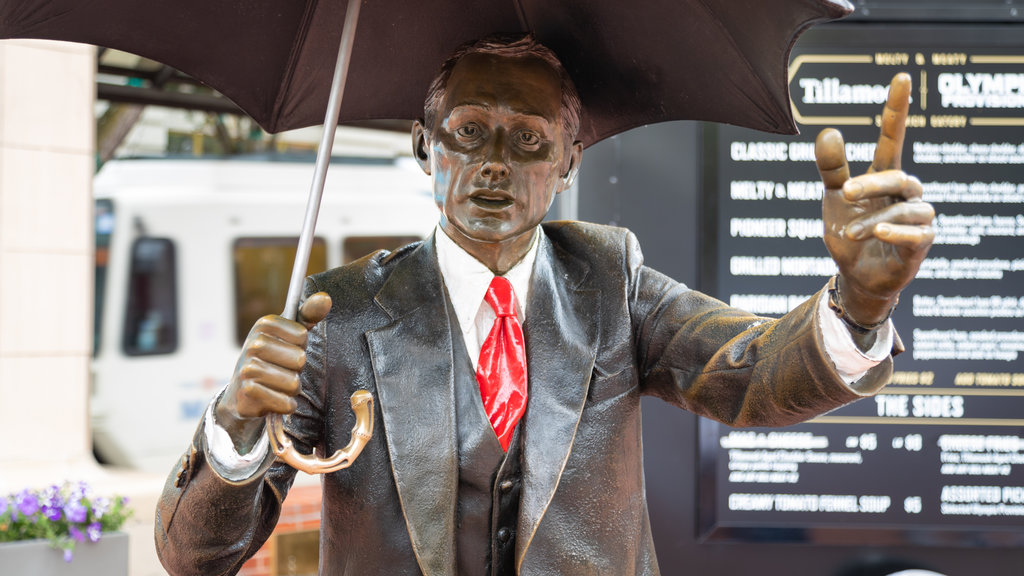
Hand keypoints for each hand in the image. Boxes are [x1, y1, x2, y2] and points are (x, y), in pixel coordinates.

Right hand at [214, 292, 331, 453]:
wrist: (243, 392)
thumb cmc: (274, 358)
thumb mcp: (291, 334)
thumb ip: (309, 315)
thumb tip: (326, 297)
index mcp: (264, 324)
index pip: (302, 336)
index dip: (300, 347)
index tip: (287, 348)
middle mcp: (252, 344)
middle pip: (299, 359)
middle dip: (296, 370)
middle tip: (281, 369)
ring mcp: (246, 369)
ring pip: (292, 382)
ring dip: (291, 389)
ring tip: (277, 385)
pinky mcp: (247, 393)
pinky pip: (284, 402)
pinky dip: (286, 404)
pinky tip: (275, 399)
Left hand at [816, 73, 934, 328]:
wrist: (855, 275)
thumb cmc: (848, 231)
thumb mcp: (832, 198)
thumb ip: (832, 167)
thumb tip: (830, 130)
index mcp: (883, 176)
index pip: (893, 137)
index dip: (895, 108)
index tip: (900, 77)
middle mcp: (905, 193)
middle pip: (898, 176)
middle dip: (872, 183)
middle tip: (844, 193)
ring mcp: (916, 218)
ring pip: (906, 208)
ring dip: (873, 218)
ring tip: (849, 233)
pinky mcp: (921, 244)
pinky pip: (918, 234)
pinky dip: (896, 232)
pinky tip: (879, 233)